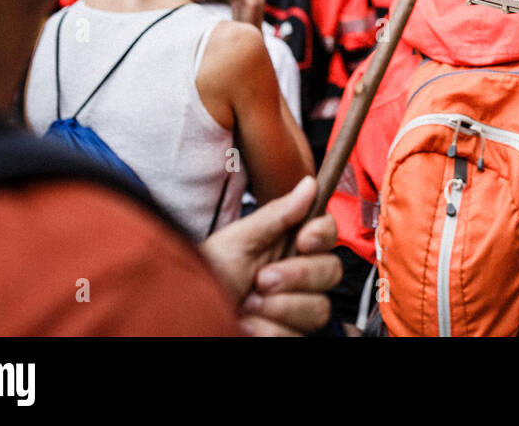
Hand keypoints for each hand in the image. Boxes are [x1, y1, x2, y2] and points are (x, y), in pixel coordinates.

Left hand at [200, 176, 341, 336]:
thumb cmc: (205, 275)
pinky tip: (247, 324)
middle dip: (295, 276)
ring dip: (278, 307)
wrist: (188, 316)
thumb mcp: (237, 239)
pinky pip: (297, 334)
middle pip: (331, 270)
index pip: (327, 232)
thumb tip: (309, 184)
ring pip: (319, 307)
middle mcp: (296, 274)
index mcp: (286, 244)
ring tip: (247, 303)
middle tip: (261, 279)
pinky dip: (267, 329)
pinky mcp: (288, 333)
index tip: (303, 240)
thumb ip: (277, 214)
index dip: (321, 235)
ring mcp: (294, 307)